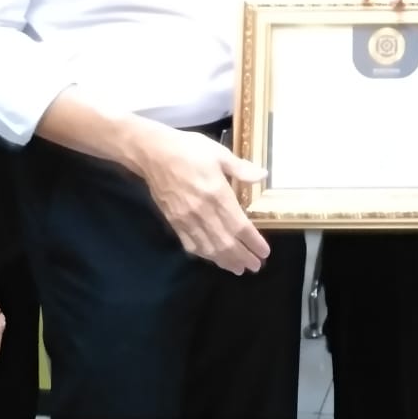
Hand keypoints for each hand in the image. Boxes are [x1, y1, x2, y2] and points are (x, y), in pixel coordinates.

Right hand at [135, 126, 270, 274]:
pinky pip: (190, 244)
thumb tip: (263, 175)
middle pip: (226, 242)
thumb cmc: (189, 150)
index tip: (264, 252)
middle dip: (242, 257)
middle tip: (255, 267)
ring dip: (225, 260)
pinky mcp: (174, 221)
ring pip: (209, 247)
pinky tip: (212, 259)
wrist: (153, 154)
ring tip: (238, 268)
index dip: (253, 241)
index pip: (240, 225)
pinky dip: (203, 255)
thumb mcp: (219, 153)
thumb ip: (241, 168)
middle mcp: (203, 212)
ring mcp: (187, 219)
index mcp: (218, 195)